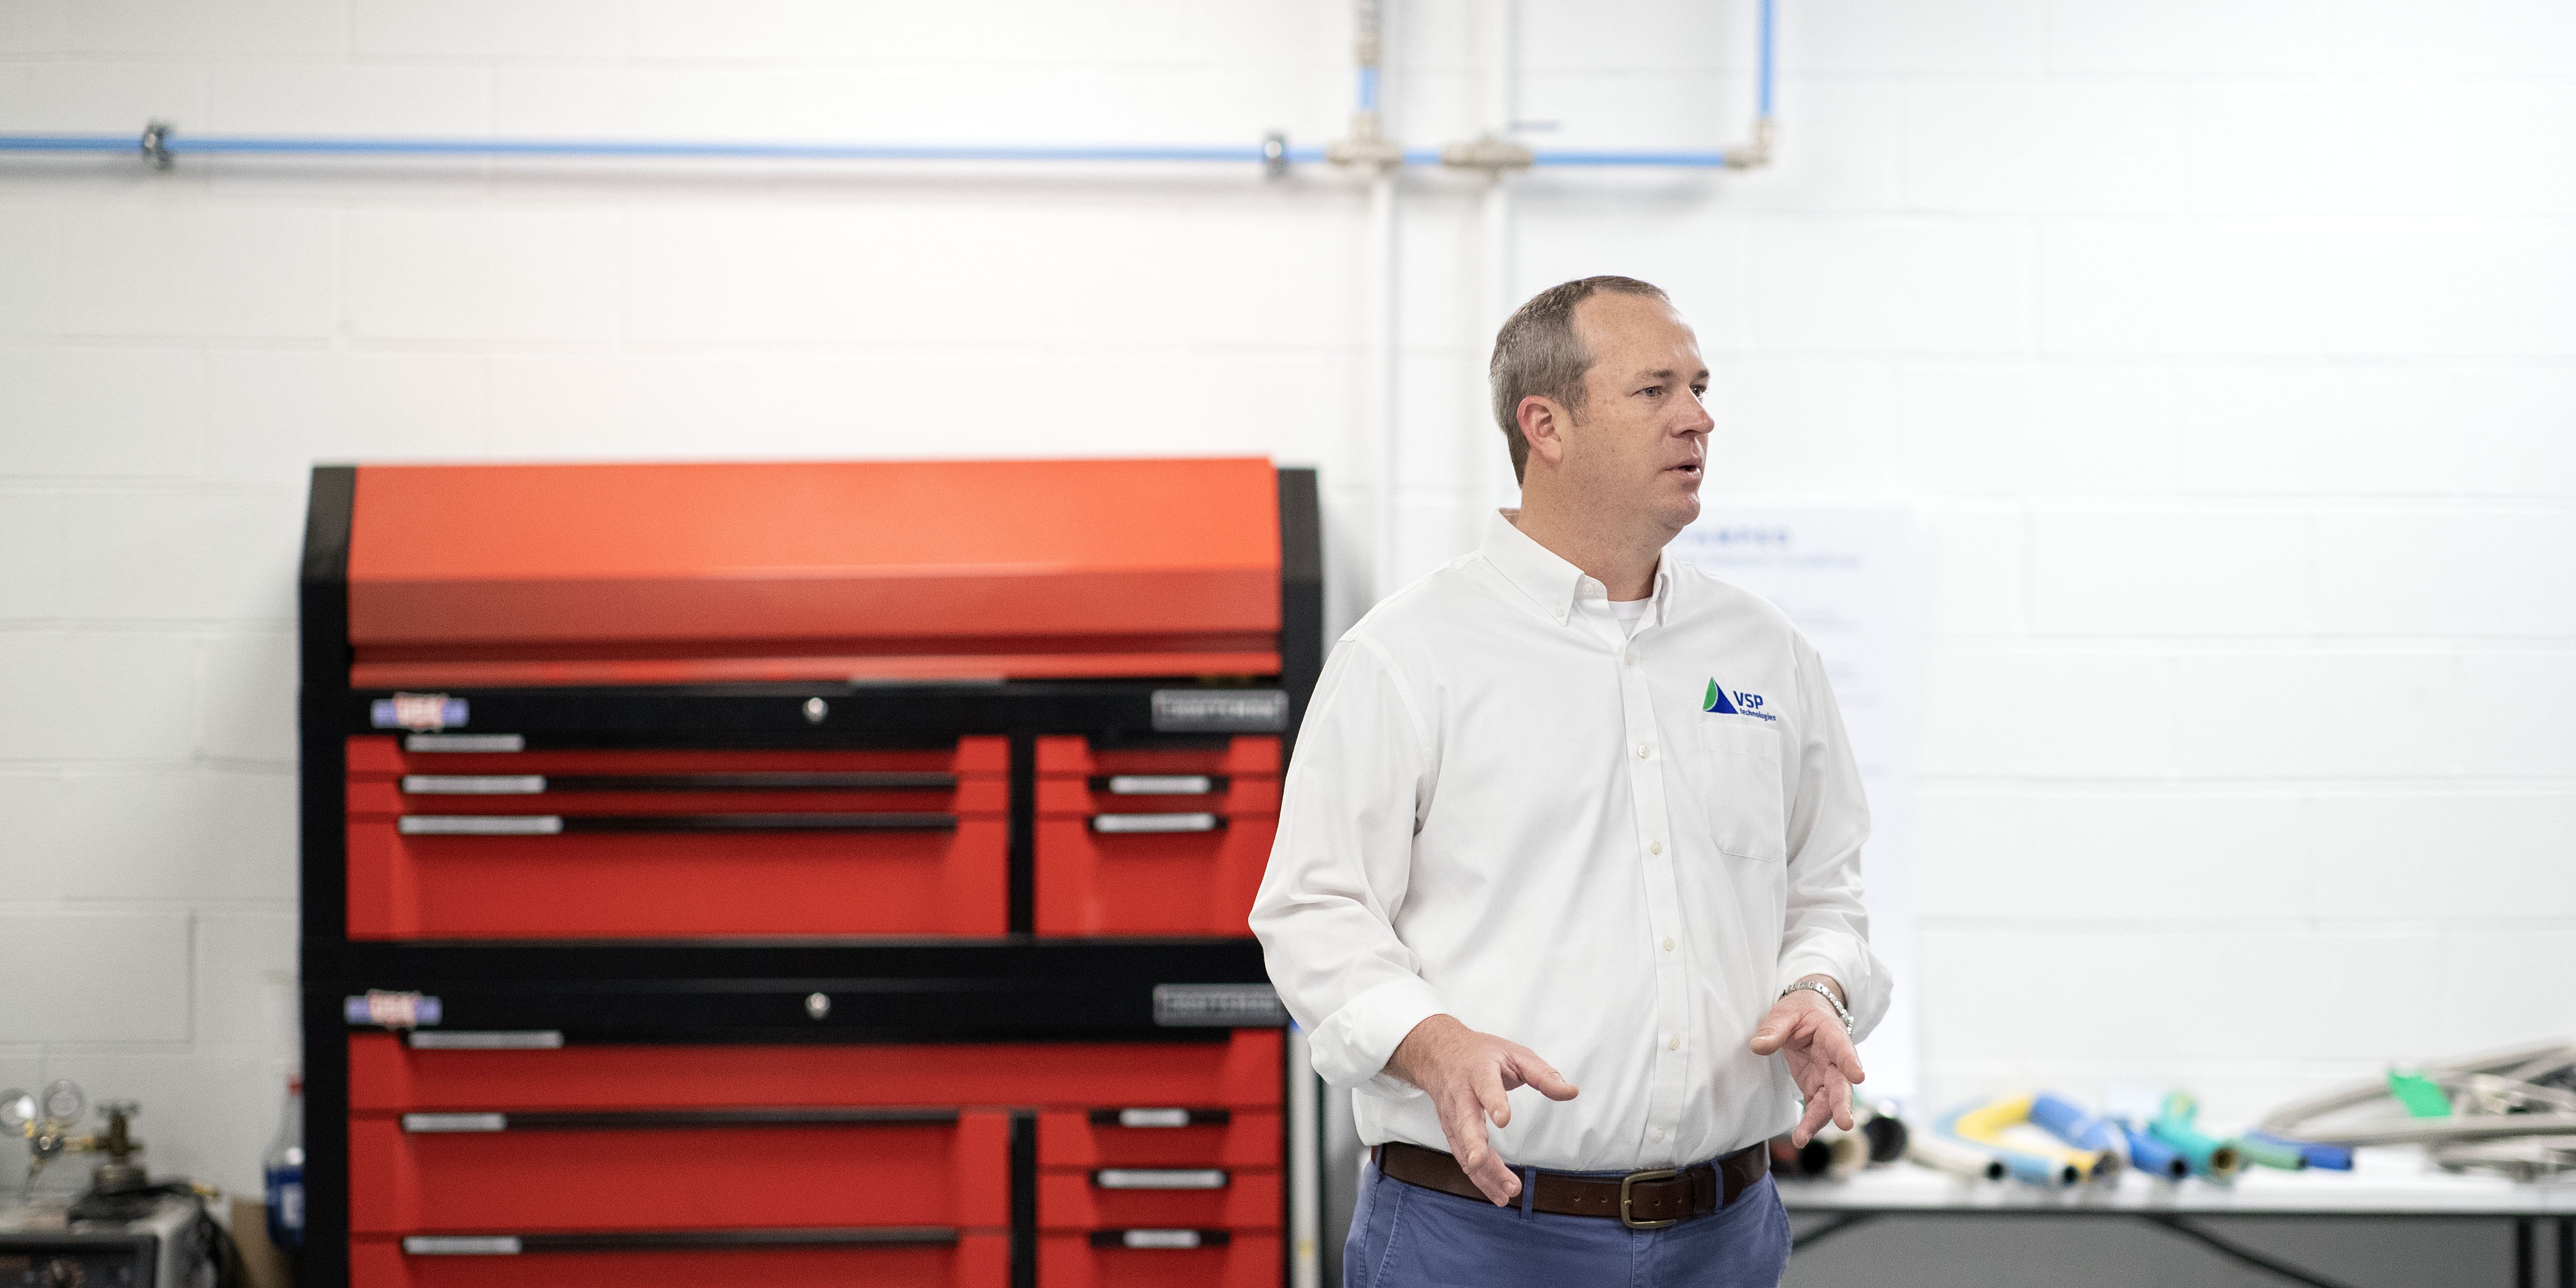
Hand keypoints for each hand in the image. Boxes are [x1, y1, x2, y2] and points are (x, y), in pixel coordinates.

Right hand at [1384, 1014, 1579, 1204]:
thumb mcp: (1515, 1054)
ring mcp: (1453, 1116)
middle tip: (1483, 1162)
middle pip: (1466, 1123)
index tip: (1504, 1119)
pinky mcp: (1451, 1132)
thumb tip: (1571, 1091)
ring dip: (1483, 1172)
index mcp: (1479, 1072)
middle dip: (1474, 1145)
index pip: (1486, 1088)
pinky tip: (1497, 1194)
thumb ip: (1543, 1074)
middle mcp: (1461, 1096)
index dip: (1494, 1103)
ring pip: (1464, 1148)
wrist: (1439, 1055)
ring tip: (1507, 1193)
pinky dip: (1479, 1179)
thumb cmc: (1480, 1054)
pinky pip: (1463, 1158)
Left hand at [1748, 981, 1864, 1147]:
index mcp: (1832, 1035)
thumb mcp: (1785, 1013)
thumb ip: (1773, 1029)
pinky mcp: (1816, 1086)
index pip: (1843, 1049)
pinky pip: (1816, 1106)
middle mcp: (1835, 1060)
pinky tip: (1800, 1138)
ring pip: (1829, 1102)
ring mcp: (1827, 1076)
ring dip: (1818, 1121)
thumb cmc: (1801, 1010)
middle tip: (1845, 1123)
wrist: (1809, 1012)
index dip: (1851, 1062)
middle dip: (1841, 1105)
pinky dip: (1810, 1122)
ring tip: (1802, 1138)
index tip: (1858, 1076)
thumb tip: (1758, 1046)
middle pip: (1841, 1084)